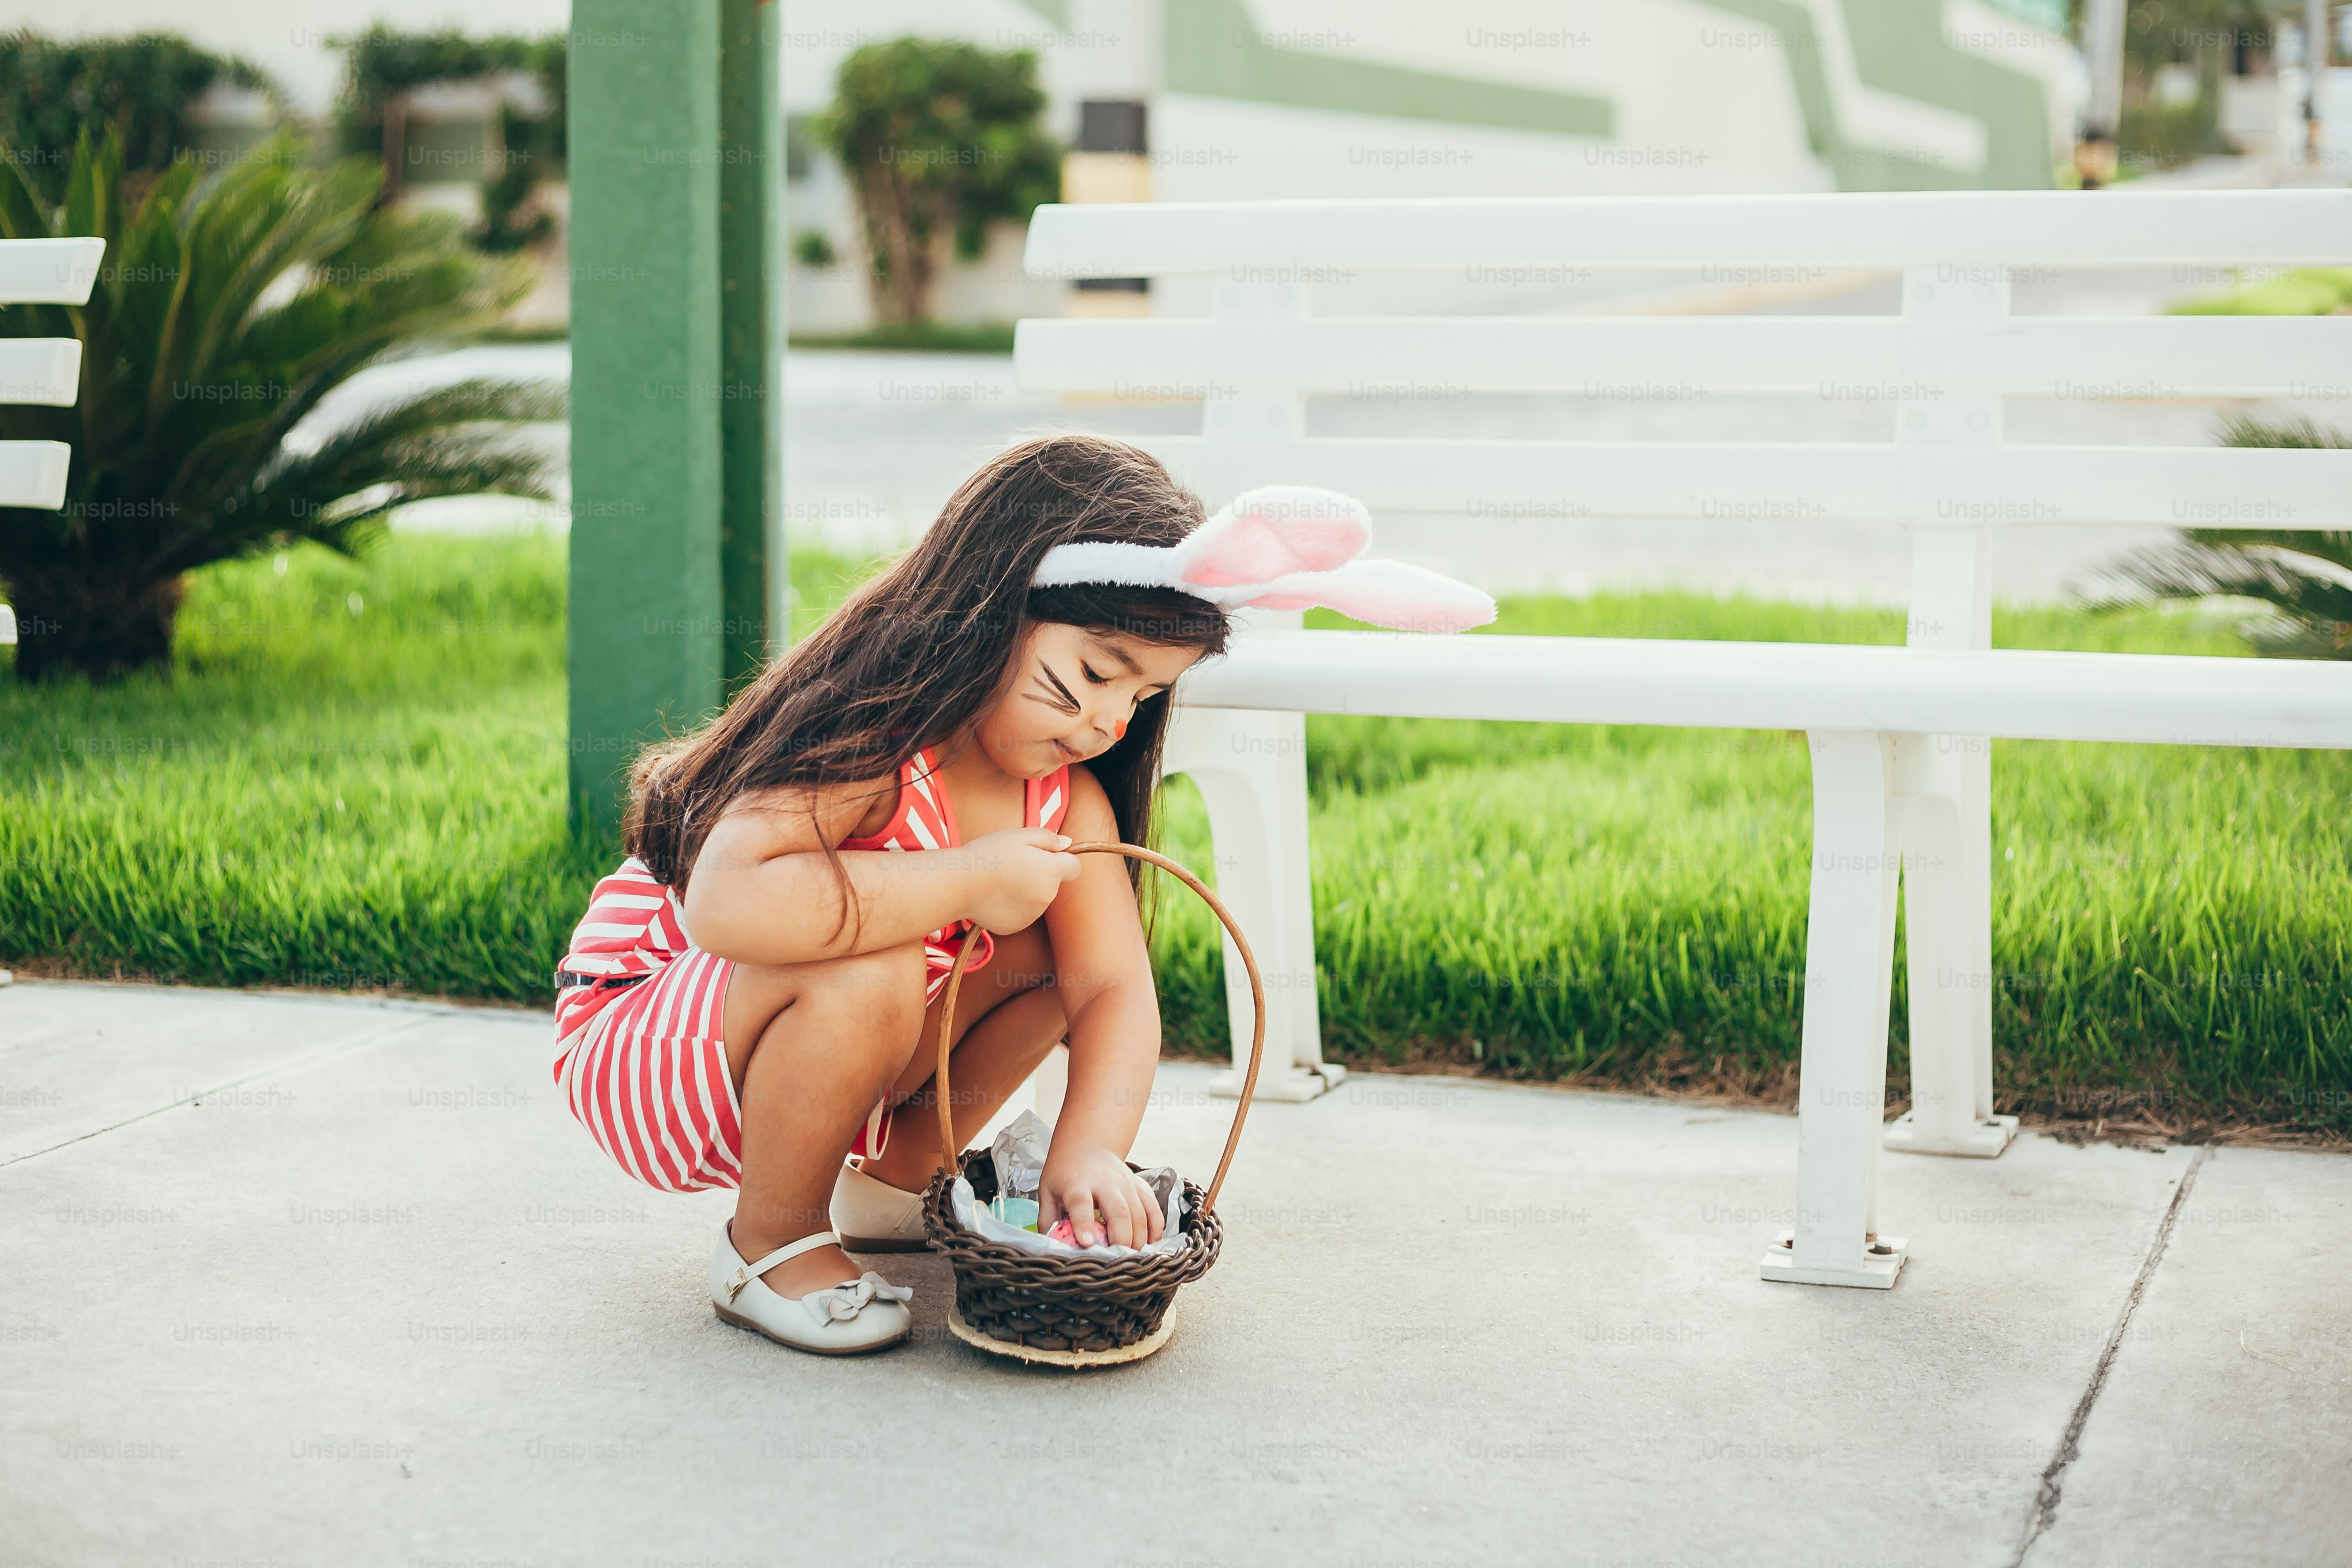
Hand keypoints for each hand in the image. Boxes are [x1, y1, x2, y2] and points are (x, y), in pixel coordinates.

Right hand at [958, 828, 1080, 933]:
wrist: (959, 884)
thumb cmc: (988, 855)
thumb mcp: (1019, 836)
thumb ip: (1047, 839)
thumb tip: (1067, 843)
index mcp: (1051, 872)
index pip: (1074, 867)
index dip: (1062, 860)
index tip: (1044, 855)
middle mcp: (1046, 896)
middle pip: (1052, 884)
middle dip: (1039, 874)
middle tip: (1011, 864)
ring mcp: (1031, 915)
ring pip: (1035, 899)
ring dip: (1025, 891)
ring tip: (999, 881)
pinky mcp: (1015, 927)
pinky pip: (1020, 914)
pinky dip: (1011, 906)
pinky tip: (994, 897)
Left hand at [1039, 1137, 1165, 1248]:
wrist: (1087, 1144)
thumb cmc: (1065, 1172)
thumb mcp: (1047, 1190)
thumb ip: (1048, 1219)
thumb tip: (1051, 1247)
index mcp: (1077, 1183)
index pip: (1081, 1204)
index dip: (1084, 1223)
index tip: (1086, 1242)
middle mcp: (1105, 1181)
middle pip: (1119, 1211)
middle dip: (1121, 1238)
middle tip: (1116, 1259)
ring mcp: (1126, 1183)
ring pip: (1140, 1214)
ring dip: (1139, 1239)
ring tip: (1131, 1258)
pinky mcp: (1140, 1186)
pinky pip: (1154, 1209)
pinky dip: (1155, 1229)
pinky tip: (1149, 1243)